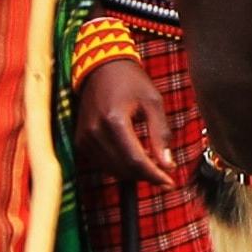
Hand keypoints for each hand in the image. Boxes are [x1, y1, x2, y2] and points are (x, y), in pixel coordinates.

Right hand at [70, 56, 179, 187]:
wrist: (101, 67)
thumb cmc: (130, 81)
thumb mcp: (153, 102)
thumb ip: (160, 134)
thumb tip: (167, 165)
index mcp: (114, 121)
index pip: (135, 160)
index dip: (154, 176)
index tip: (170, 184)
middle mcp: (95, 132)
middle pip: (124, 169)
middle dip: (146, 175)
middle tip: (164, 172)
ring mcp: (85, 138)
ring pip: (113, 170)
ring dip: (133, 172)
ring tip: (150, 162)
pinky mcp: (81, 141)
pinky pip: (102, 163)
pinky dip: (119, 166)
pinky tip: (133, 156)